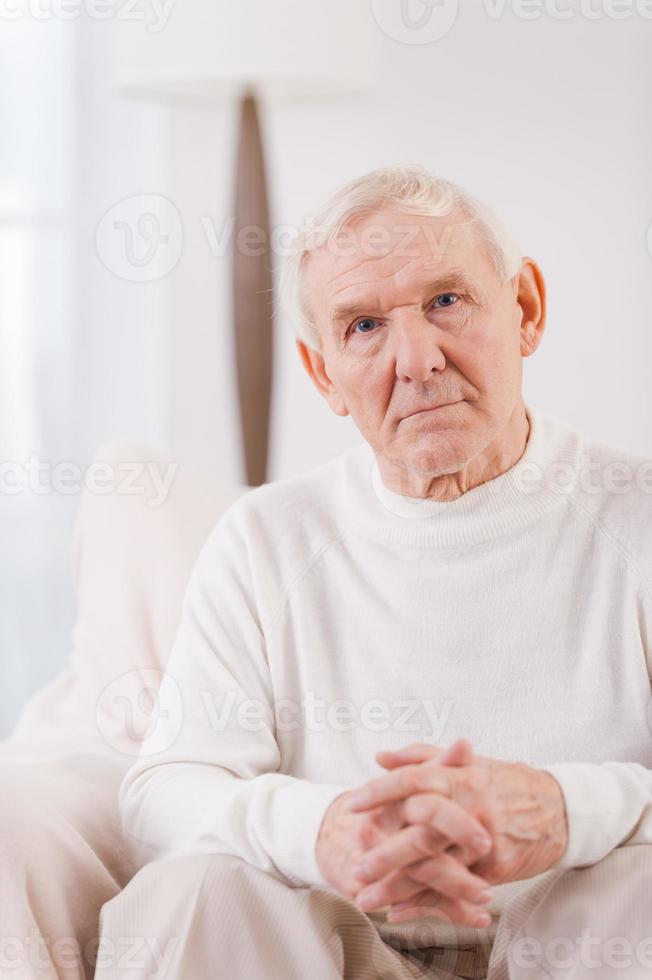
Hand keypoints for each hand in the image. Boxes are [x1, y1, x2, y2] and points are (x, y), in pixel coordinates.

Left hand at [344, 742, 568, 922]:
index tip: (352, 805)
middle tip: (355, 868)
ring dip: (400, 887)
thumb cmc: (507, 783)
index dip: (380, 792)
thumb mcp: (468, 764)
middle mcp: (470, 808)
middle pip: (422, 831)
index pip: (412, 781)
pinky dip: (427, 903)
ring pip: (436, 868)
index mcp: (460, 777)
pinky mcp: (495, 869)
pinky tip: (400, 911)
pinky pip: (455, 890)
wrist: (561, 809)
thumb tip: (380, 757)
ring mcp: (484, 841)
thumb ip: (421, 757)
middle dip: (386, 853)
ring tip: (368, 899)